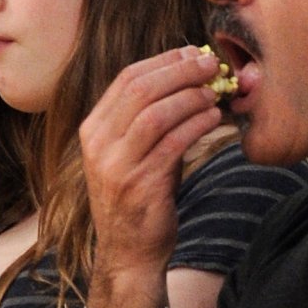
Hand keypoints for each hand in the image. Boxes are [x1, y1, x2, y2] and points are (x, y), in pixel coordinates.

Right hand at [81, 45, 221, 307]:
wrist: (129, 254)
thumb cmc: (140, 196)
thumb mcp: (135, 152)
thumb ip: (153, 117)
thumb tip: (191, 76)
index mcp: (94, 129)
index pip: (126, 78)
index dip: (164, 61)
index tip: (193, 53)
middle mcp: (98, 144)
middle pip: (139, 89)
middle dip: (180, 71)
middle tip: (211, 65)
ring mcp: (115, 166)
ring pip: (154, 113)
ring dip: (189, 97)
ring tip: (214, 93)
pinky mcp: (138, 186)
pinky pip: (171, 144)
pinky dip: (195, 126)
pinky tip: (213, 119)